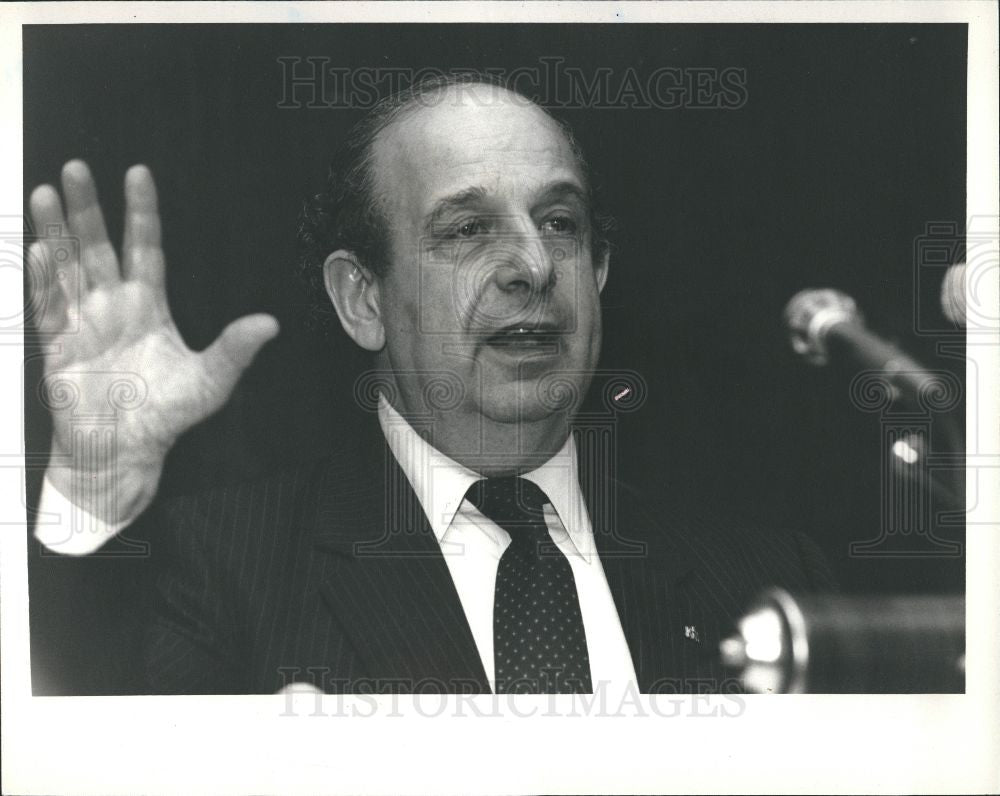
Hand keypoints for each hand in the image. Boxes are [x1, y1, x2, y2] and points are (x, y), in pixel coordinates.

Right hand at [29, 161, 279, 522]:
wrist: (124, 452)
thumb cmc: (165, 415)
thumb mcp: (210, 381)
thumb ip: (234, 350)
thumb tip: (270, 323)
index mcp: (148, 305)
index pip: (144, 247)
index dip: (140, 212)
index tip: (137, 173)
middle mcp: (112, 305)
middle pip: (97, 246)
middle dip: (87, 209)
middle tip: (78, 167)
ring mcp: (82, 322)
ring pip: (66, 266)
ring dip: (55, 231)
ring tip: (47, 192)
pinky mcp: (58, 346)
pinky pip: (49, 306)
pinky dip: (44, 280)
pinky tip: (40, 250)